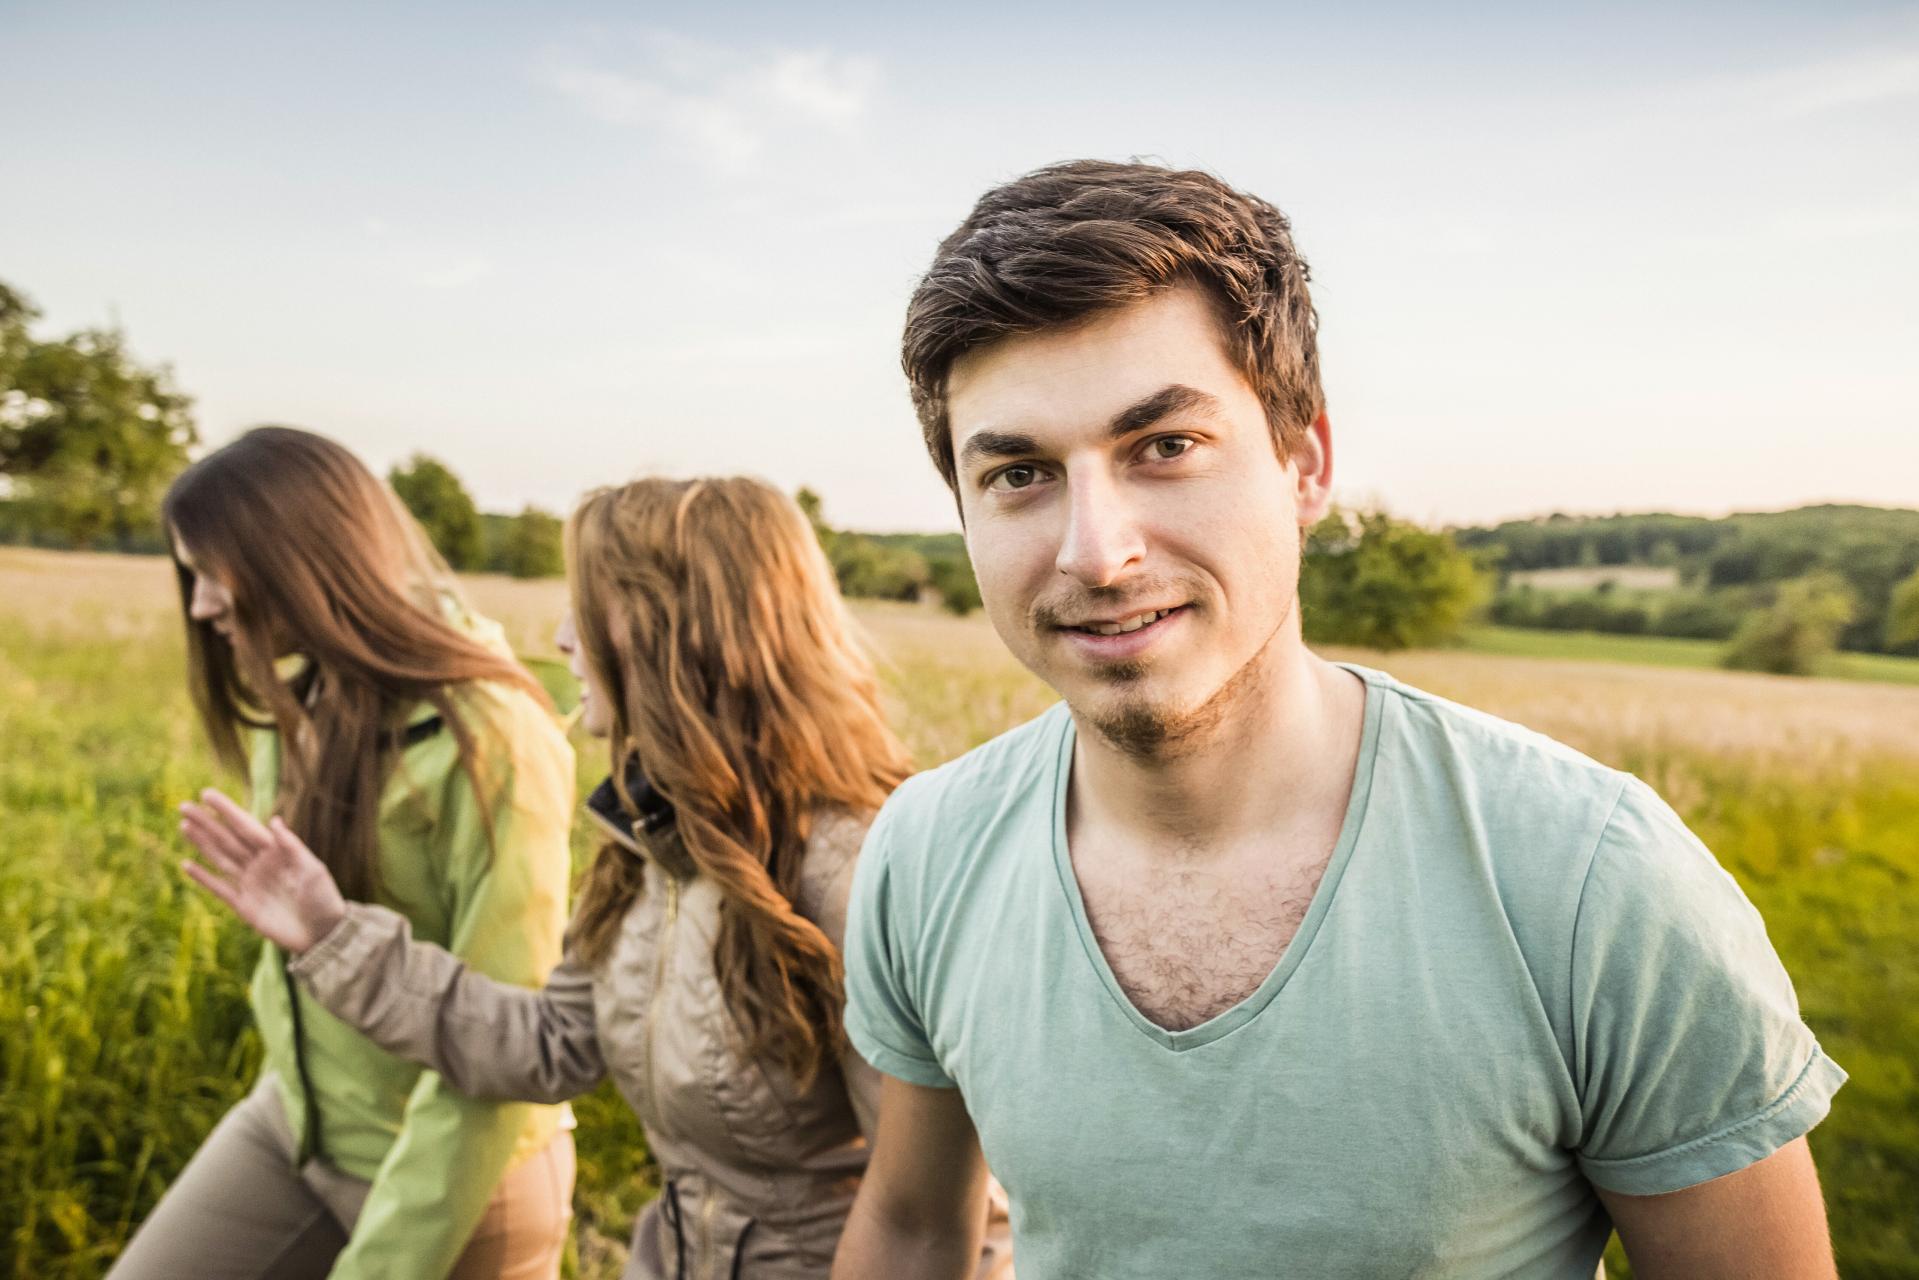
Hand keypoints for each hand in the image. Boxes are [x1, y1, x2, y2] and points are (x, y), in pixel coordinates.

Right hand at [178, 789, 346, 953]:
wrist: (323, 934)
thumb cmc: (323, 898)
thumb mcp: (312, 870)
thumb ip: (291, 846)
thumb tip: (274, 820)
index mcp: (277, 851)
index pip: (246, 826)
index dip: (226, 810)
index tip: (206, 794)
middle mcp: (260, 864)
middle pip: (228, 839)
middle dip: (206, 823)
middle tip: (184, 805)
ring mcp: (250, 884)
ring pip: (220, 858)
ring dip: (202, 843)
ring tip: (184, 825)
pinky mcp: (244, 906)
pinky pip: (220, 888)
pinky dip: (203, 877)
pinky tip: (187, 864)